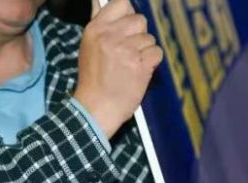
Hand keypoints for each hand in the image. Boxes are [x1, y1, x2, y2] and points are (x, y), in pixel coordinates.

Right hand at [74, 0, 162, 138]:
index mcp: (96, 29)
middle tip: (131, 49)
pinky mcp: (141, 64)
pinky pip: (157, 52)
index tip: (129, 24)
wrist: (97, 107)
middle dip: (139, 34)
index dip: (129, 13)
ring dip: (146, 50)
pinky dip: (153, 62)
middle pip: (140, 20)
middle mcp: (111, 36)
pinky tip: (142, 70)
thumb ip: (102, 26)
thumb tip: (101, 3)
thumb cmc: (94, 79)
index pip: (121, 3)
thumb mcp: (89, 46)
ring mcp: (127, 50)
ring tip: (133, 63)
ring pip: (150, 38)